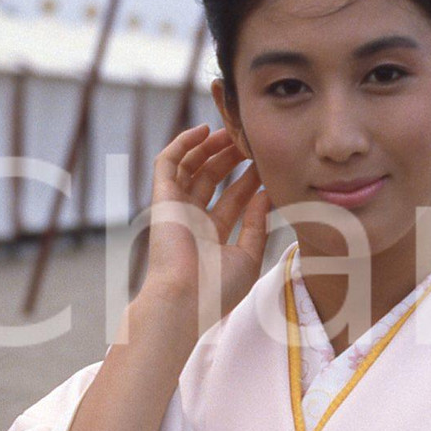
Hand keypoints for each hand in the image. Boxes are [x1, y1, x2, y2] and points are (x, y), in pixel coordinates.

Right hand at [142, 123, 271, 325]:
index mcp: (210, 236)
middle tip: (251, 141)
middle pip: (211, 179)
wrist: (185, 300)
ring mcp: (175, 207)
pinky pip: (167, 162)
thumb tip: (264, 195)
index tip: (268, 165)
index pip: (232, 200)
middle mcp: (191, 219)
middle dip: (231, 158)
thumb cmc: (216, 289)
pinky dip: (182, 143)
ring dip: (209, 146)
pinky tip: (204, 129)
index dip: (249, 181)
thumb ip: (257, 225)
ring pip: (190, 166)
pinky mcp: (162, 198)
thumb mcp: (248, 257)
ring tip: (232, 131)